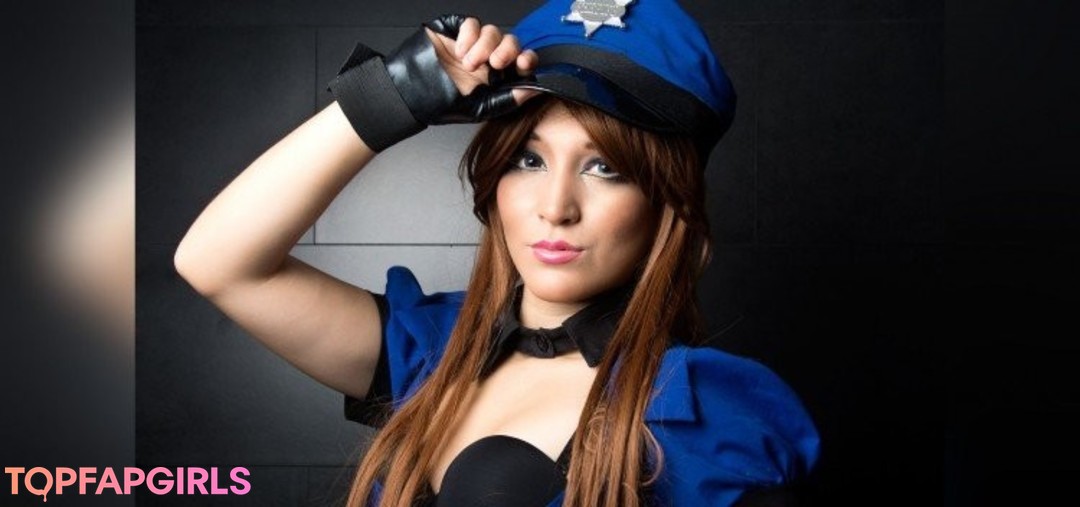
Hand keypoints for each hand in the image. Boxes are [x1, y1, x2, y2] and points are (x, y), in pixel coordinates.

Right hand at [329, 14, 539, 150]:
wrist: (409, 93)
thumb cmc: (440, 104)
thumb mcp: (480, 108)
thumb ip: (508, 99)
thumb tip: (534, 90)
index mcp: (496, 78)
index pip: (520, 63)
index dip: (526, 60)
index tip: (522, 63)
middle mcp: (487, 60)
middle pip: (510, 43)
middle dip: (507, 50)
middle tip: (494, 63)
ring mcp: (472, 44)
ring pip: (493, 32)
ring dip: (484, 46)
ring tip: (467, 62)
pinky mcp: (455, 31)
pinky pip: (472, 23)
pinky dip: (469, 35)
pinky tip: (459, 50)